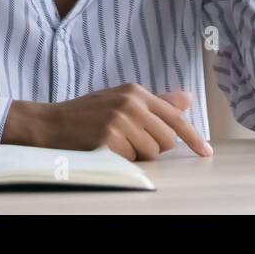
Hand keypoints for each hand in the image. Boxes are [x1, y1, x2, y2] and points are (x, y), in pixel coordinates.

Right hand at [8, 84, 212, 159]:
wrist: (48, 124)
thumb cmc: (85, 115)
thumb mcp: (120, 100)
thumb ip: (155, 102)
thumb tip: (186, 99)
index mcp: (135, 92)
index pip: (175, 117)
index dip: (193, 137)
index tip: (206, 151)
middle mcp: (131, 103)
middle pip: (167, 140)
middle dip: (153, 147)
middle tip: (129, 142)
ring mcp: (120, 121)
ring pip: (151, 152)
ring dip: (136, 155)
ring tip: (114, 144)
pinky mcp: (109, 140)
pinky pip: (132, 161)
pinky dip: (122, 161)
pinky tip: (105, 150)